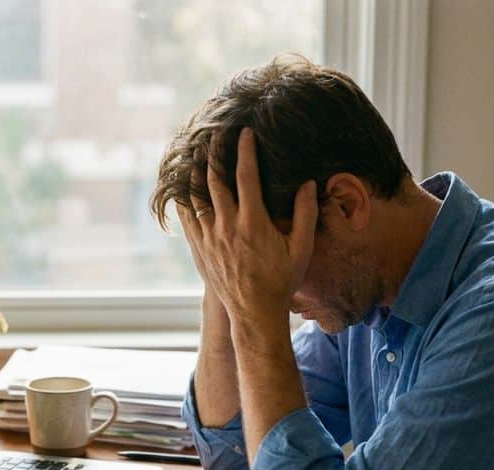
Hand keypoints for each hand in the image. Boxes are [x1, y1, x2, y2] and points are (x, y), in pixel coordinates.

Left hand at [177, 128, 317, 323]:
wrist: (254, 313)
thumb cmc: (281, 281)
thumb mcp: (301, 249)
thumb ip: (306, 215)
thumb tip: (308, 184)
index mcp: (253, 222)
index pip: (246, 175)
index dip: (244, 150)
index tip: (244, 133)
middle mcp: (227, 226)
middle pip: (215, 179)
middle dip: (214, 153)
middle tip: (214, 134)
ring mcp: (209, 238)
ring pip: (196, 196)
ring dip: (196, 172)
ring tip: (197, 153)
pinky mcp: (199, 249)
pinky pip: (187, 217)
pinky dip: (185, 198)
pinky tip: (184, 186)